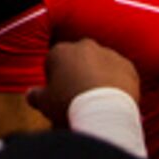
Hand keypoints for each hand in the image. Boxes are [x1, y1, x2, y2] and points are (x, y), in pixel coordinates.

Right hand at [27, 39, 142, 126]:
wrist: (103, 112)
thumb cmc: (69, 105)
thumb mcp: (44, 103)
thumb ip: (35, 95)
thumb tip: (30, 94)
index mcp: (61, 51)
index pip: (54, 61)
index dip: (54, 79)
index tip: (58, 95)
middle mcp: (85, 46)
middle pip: (78, 60)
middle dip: (77, 73)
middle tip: (77, 97)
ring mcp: (109, 54)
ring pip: (101, 65)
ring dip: (98, 77)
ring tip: (96, 101)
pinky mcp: (128, 66)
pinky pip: (120, 73)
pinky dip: (117, 83)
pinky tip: (111, 100)